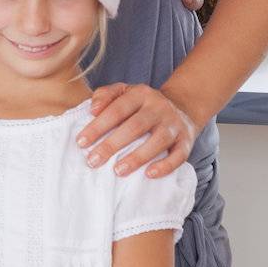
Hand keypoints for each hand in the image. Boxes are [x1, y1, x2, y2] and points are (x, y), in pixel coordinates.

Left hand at [77, 82, 197, 176]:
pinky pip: (179, 155)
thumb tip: (92, 109)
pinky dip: (165, 166)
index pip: (117, 109)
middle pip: (135, 126)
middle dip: (112, 145)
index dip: (98, 126)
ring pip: (157, 141)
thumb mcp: (125, 91)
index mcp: (141, 94)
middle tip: (93, 161)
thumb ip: (106, 95)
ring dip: (137, 157)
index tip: (81, 142)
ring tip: (118, 171)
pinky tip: (149, 174)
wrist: (182, 106)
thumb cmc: (143, 103)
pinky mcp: (186, 141)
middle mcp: (159, 107)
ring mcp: (174, 124)